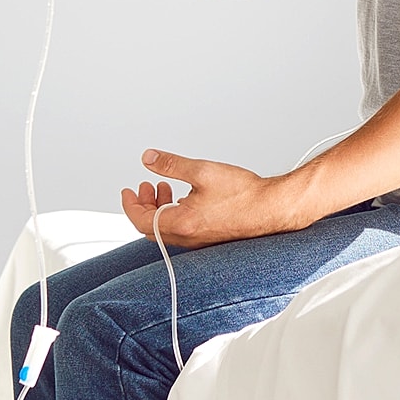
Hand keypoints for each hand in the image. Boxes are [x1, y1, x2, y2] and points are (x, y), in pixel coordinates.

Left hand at [121, 148, 293, 246]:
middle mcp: (187, 237)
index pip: (141, 220)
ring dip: (158, 208)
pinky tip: (184, 198)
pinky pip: (180, 230)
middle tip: (143, 187)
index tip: (128, 191)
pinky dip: (173, 214)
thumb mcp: (203, 171)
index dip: (130, 204)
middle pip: (150, 227)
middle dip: (143, 205)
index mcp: (182, 223)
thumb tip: (149, 159)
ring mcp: (198, 240)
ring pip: (165, 229)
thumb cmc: (244, 194)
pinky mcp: (208, 238)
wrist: (271, 208)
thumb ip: (171, 165)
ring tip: (164, 188)